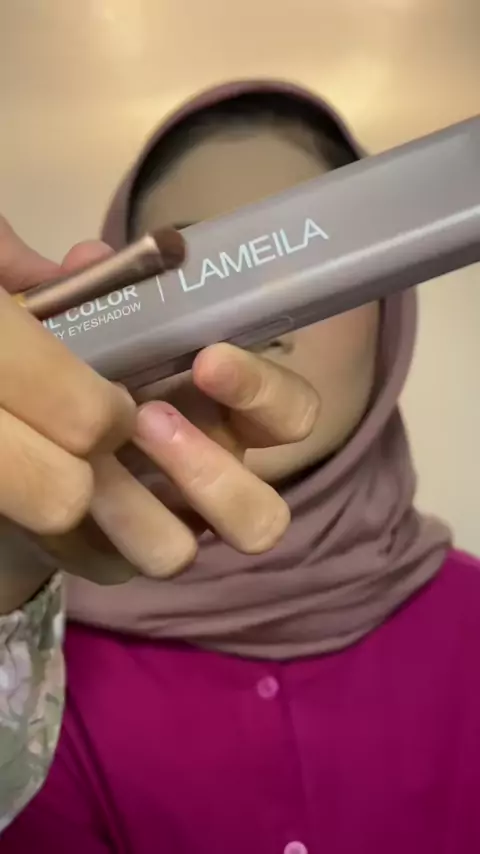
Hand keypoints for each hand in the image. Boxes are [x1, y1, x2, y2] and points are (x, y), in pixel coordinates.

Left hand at [0, 221, 319, 605]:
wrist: (34, 429)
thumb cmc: (87, 365)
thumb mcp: (94, 324)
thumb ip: (100, 294)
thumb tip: (92, 262)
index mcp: (229, 416)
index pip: (290, 413)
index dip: (264, 390)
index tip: (210, 358)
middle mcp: (214, 478)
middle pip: (264, 515)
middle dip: (212, 469)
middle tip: (150, 419)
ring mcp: (170, 527)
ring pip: (193, 553)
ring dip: (149, 507)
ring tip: (99, 458)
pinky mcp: (120, 558)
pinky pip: (128, 561)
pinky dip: (101, 525)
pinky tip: (65, 483)